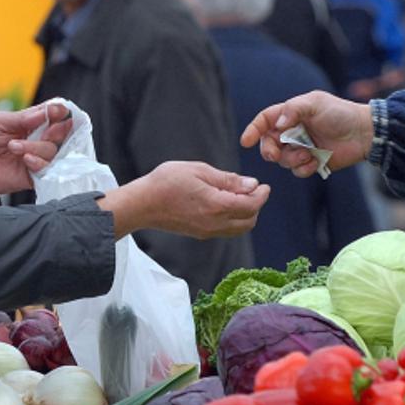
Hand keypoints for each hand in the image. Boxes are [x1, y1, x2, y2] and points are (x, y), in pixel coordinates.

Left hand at [0, 101, 73, 203]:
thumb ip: (22, 118)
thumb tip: (46, 111)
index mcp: (30, 122)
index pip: (52, 114)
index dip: (58, 111)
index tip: (59, 111)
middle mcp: (37, 138)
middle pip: (60, 132)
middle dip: (56, 130)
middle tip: (46, 131)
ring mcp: (36, 156)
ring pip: (51, 150)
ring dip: (35, 147)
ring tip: (14, 147)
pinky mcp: (33, 174)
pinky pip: (47, 169)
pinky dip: (39, 163)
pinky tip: (26, 159)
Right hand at [99, 161, 269, 239]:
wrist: (141, 204)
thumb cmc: (165, 183)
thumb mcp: (199, 170)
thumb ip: (227, 179)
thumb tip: (251, 184)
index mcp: (217, 205)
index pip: (252, 205)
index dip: (262, 195)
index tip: (263, 186)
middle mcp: (215, 223)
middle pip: (249, 221)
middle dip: (256, 206)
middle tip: (252, 190)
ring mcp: (206, 231)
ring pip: (238, 229)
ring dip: (245, 215)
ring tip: (238, 197)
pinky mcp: (198, 234)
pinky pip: (225, 231)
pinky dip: (233, 220)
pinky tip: (224, 205)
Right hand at [239, 90, 372, 177]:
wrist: (364, 133)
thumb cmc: (340, 113)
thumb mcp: (315, 103)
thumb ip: (293, 109)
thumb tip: (277, 126)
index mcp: (289, 115)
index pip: (264, 121)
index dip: (253, 130)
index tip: (246, 142)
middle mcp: (291, 132)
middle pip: (268, 145)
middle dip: (269, 151)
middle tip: (275, 154)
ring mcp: (300, 148)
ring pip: (282, 160)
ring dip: (292, 159)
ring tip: (308, 154)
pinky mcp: (310, 163)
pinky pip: (297, 171)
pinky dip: (304, 168)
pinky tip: (316, 161)